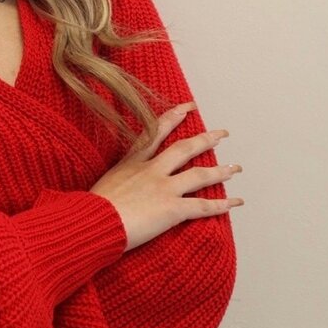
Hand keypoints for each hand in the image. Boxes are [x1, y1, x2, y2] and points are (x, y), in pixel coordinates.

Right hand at [89, 102, 243, 252]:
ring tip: (235, 168)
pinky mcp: (172, 209)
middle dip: (206, 140)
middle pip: (184, 149)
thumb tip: (120, 185)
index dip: (173, 118)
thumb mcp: (104, 182)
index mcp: (132, 162)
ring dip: (220, 171)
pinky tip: (235, 202)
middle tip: (222, 134)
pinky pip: (202, 206)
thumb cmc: (92, 206)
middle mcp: (152, 170)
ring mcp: (163, 188)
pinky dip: (222, 205)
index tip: (187, 107)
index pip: (156, 133)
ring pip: (199, 175)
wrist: (94, 220)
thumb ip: (119, 179)